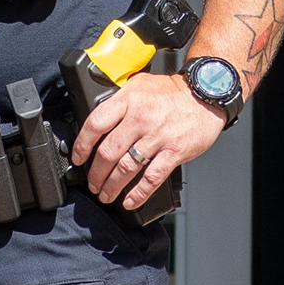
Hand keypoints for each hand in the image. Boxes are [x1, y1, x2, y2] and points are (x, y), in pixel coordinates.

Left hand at [66, 69, 223, 210]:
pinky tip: (130, 201)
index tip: (78, 158)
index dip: (82, 146)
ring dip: (112, 186)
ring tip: (106, 194)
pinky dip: (139, 193)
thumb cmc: (172, 91)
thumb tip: (99, 122)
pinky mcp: (175, 151)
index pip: (95, 125)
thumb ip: (119, 101)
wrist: (205, 93)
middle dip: (96, 174)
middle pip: (108, 152)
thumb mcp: (139, 84)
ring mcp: (158, 136)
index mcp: (128, 100)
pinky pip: (152, 178)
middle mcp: (140, 118)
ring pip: (126, 168)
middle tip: (93, 183)